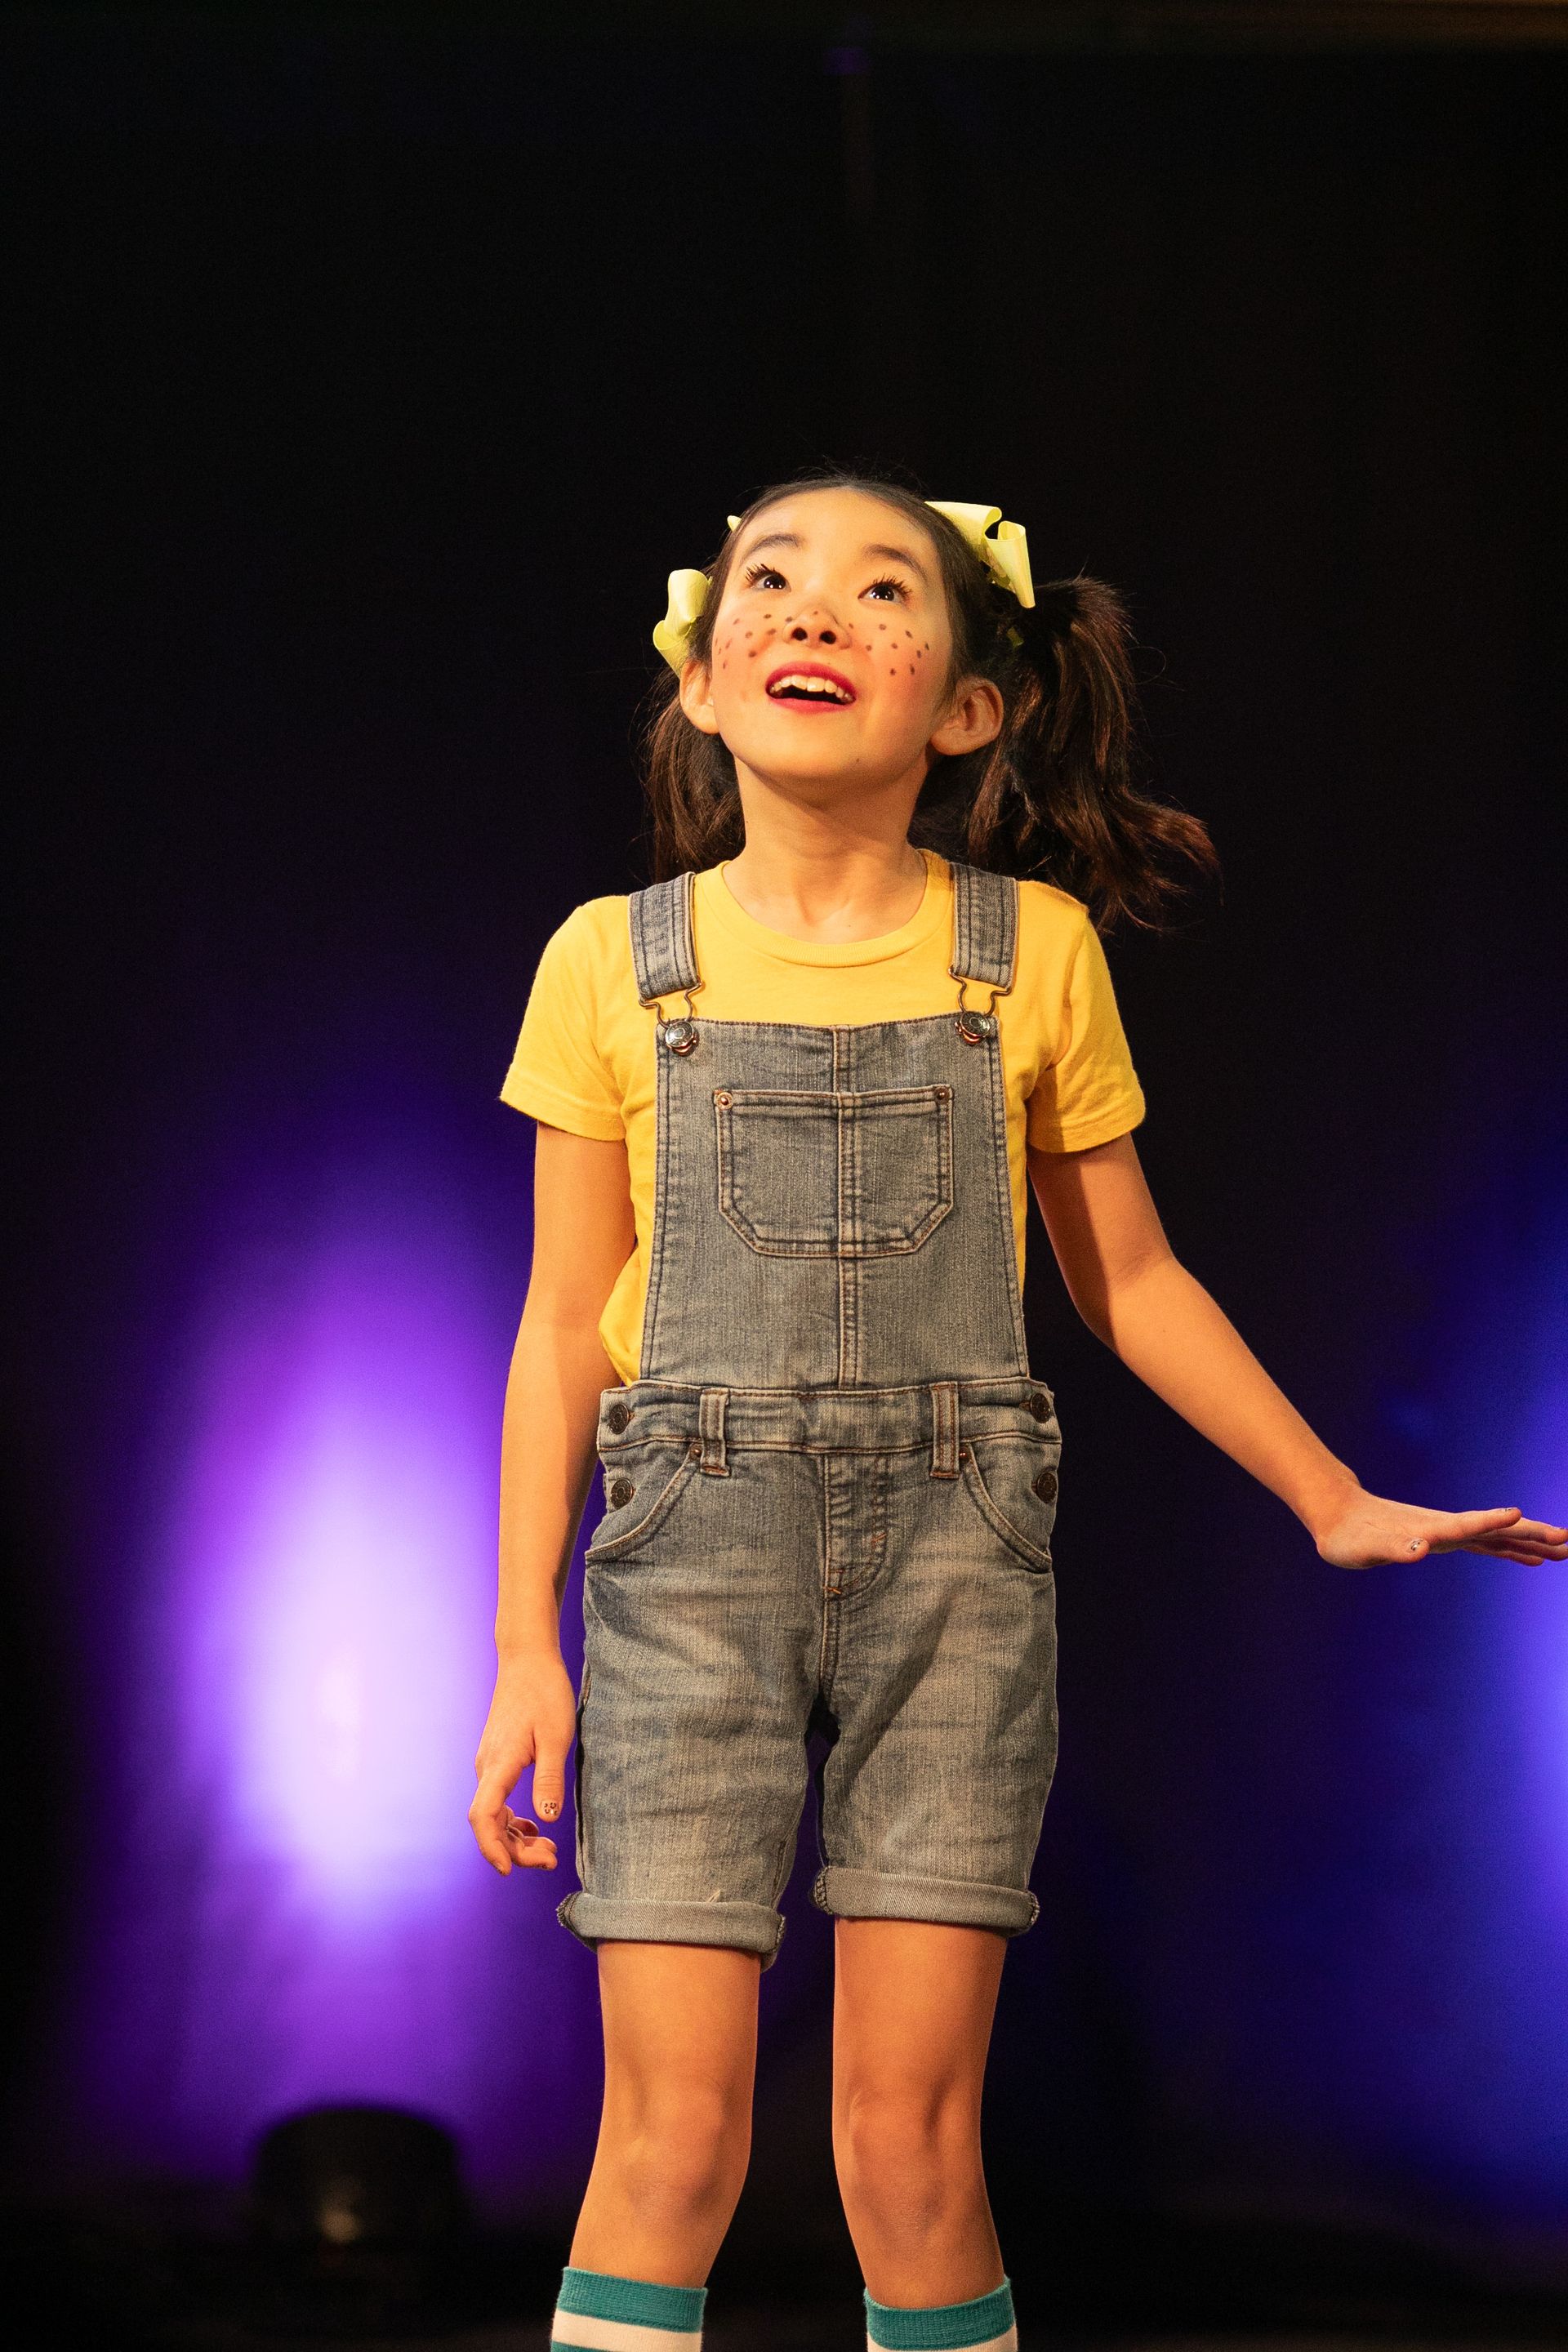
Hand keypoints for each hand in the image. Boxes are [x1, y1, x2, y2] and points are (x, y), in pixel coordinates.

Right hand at [469, 1650, 578, 1873]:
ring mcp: (490, 1764)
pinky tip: (535, 1825)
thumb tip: (546, 1820)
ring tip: (547, 1850)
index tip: (510, 1870)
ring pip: (493, 1814)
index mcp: (498, 1764)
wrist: (527, 1659)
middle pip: (489, 1823)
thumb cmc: (544, 1692)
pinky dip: (513, 1820)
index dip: (492, 1848)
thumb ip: (549, 1778)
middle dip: (515, 1850)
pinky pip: (498, 1800)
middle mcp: (487, 1767)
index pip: (483, 1817)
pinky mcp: (498, 1759)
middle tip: (551, 1860)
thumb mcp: (555, 1736)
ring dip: (515, 1838)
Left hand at [1314, 1490, 1567, 1569]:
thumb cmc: (1347, 1537)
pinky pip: (1487, 1545)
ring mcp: (1448, 1532)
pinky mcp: (1444, 1539)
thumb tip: (1421, 1551)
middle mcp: (1445, 1528)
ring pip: (1497, 1538)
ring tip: (1564, 1550)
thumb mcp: (1366, 1549)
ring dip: (1530, 1543)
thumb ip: (1393, 1549)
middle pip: (1495, 1531)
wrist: (1339, 1516)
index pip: (1468, 1526)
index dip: (1493, 1523)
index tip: (1520, 1515)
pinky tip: (1530, 1558)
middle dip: (1531, 1535)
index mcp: (1430, 1530)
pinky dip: (1511, 1550)